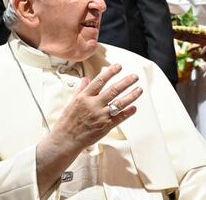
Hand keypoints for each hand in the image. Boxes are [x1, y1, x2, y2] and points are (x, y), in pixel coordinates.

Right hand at [36, 64, 141, 192]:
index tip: (119, 66)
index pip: (100, 81)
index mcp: (84, 97)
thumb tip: (86, 79)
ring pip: (119, 103)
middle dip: (126, 82)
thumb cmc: (67, 122)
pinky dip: (128, 112)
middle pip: (113, 90)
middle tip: (135, 77)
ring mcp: (100, 116)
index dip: (110, 72)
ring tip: (139, 90)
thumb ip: (81, 90)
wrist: (65, 140)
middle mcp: (93, 105)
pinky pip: (120, 118)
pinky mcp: (105, 126)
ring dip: (131, 96)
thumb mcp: (72, 102)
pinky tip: (134, 107)